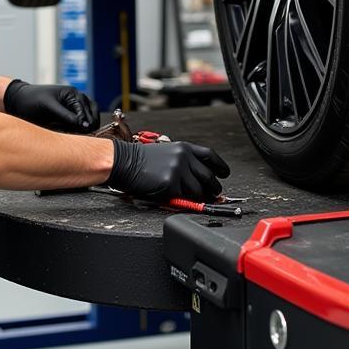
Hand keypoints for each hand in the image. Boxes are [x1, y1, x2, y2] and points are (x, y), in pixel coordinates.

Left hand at [3, 80, 99, 132]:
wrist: (18, 101)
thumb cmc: (31, 100)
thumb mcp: (48, 108)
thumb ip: (66, 116)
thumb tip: (83, 125)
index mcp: (73, 94)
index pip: (86, 113)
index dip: (84, 126)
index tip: (77, 135)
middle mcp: (77, 99)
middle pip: (92, 117)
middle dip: (85, 128)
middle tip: (74, 137)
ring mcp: (74, 107)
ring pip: (88, 121)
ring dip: (82, 129)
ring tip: (69, 134)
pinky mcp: (69, 115)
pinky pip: (80, 124)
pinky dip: (76, 130)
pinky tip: (65, 133)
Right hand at [107, 140, 228, 202]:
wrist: (123, 162)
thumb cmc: (140, 159)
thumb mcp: (167, 153)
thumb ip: (185, 162)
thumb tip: (200, 179)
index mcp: (183, 148)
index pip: (211, 156)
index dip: (221, 167)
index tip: (224, 174)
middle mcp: (183, 157)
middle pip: (209, 176)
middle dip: (214, 188)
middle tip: (214, 194)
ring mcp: (177, 171)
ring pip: (199, 191)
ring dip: (198, 197)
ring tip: (192, 199)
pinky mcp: (170, 184)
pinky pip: (183, 198)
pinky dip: (181, 200)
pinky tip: (173, 196)